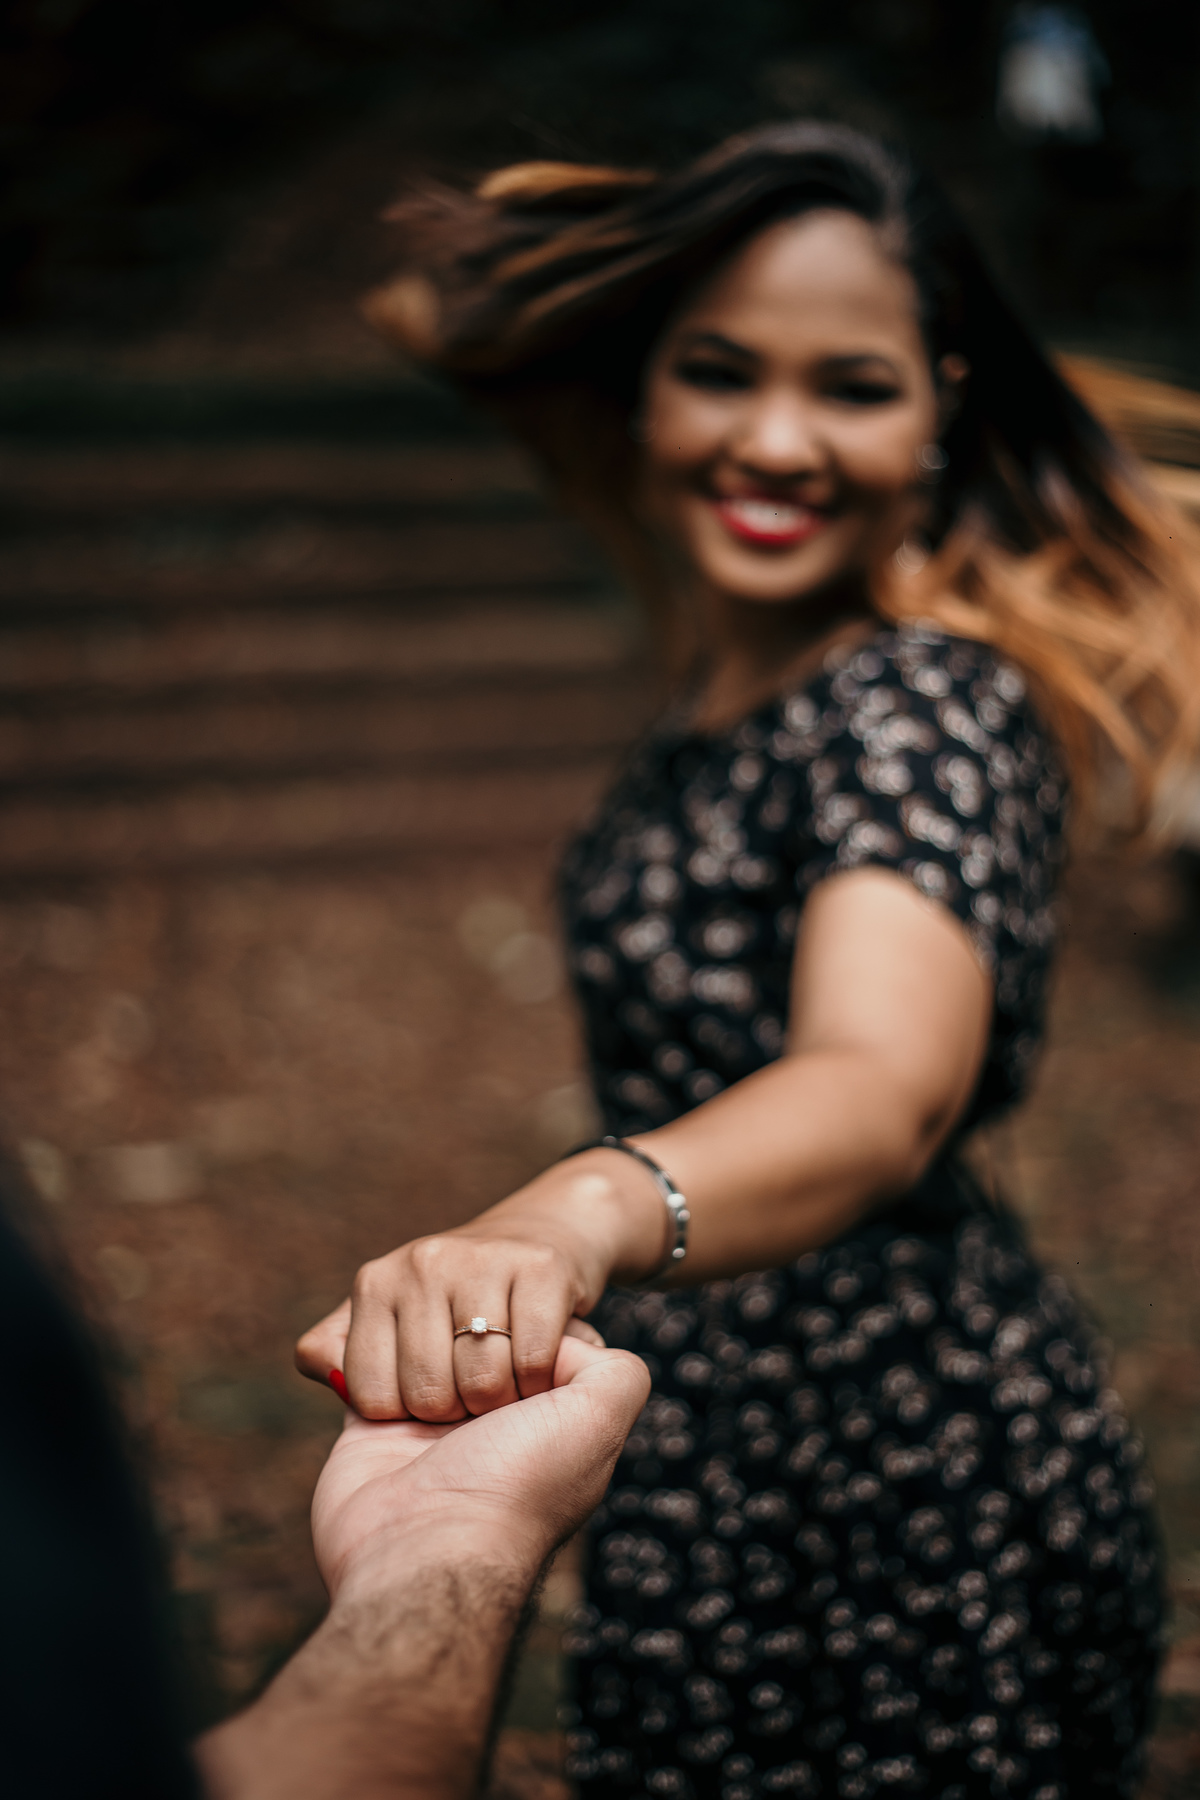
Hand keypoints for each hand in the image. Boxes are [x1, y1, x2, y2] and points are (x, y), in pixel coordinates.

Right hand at [195, 1327, 649, 1799]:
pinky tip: (388, 1418)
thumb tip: (557, 1338)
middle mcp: (488, 1407)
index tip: (527, 1382)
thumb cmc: (517, 1488)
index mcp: (544, 1405)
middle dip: (469, 1355)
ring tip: (430, 1426)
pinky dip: (370, 1375)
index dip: (527, 1339)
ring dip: (419, 1367)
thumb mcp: (600, 1423)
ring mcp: (427, 1407)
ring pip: (415, 1329)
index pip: (531, 1320)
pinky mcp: (371, 1412)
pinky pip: (360, 1354)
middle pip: (470, 1321)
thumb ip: (616, 1370)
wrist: (420, 1556)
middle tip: (473, 1415)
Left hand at [295, 1150, 666, 1421]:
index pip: (372, 1397)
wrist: (537, 1236)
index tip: (428, 1393)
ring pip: (481, 1382)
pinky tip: (540, 1364)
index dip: (404, 1416)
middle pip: (428, 1394)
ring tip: (504, 1378)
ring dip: (500, 1401)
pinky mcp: (541, 1266)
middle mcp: (421, 1261)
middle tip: (471, 1391)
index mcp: (375, 1282)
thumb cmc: (455, 1300)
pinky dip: (538, 1379)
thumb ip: (343, 1353)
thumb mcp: (391, 1320)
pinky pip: (533, 1360)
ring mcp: (481, 1259)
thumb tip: (329, 1375)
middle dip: (454, 1413)